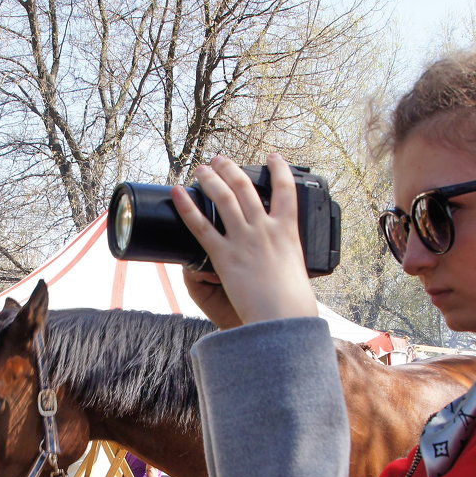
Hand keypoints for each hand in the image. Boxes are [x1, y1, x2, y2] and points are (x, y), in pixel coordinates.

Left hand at [171, 153, 318, 325]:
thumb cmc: (294, 303)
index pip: (287, 190)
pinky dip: (187, 208)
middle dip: (231, 169)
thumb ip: (288, 258)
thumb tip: (287, 262)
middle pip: (246, 188)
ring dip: (211, 179)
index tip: (273, 158)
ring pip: (224, 198)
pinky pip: (201, 227)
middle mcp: (265, 229)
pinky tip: (178, 193)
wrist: (282, 318)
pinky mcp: (224, 256)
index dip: (279, 170)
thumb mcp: (298, 271)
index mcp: (287, 231)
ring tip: (201, 168)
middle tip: (220, 160)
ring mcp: (244, 240)